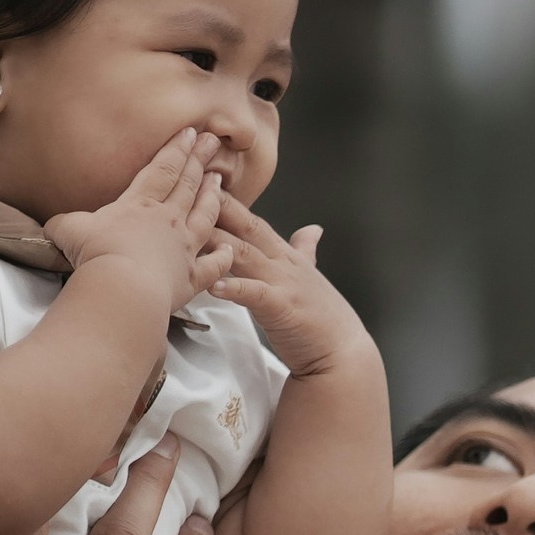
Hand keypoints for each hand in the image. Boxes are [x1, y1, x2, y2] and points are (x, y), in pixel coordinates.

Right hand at [43, 126, 235, 319]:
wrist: (123, 287)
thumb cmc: (96, 253)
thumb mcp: (69, 229)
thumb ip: (65, 223)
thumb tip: (55, 224)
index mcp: (140, 204)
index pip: (162, 169)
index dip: (176, 150)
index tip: (190, 132)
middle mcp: (168, 221)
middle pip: (187, 185)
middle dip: (199, 161)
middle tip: (212, 143)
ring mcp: (184, 248)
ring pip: (205, 217)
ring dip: (212, 197)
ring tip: (219, 180)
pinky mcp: (191, 277)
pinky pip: (212, 266)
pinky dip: (222, 258)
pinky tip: (229, 250)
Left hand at [203, 198, 377, 385]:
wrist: (343, 352)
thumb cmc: (322, 318)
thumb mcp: (311, 276)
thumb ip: (306, 250)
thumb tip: (313, 229)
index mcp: (285, 256)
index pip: (252, 222)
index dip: (228, 202)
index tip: (203, 183)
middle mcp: (283, 264)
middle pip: (246, 229)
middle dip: (218, 208)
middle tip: (191, 188)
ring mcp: (284, 284)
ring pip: (245, 256)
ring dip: (218, 243)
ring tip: (192, 231)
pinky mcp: (283, 309)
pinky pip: (256, 295)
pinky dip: (235, 289)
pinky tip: (215, 287)